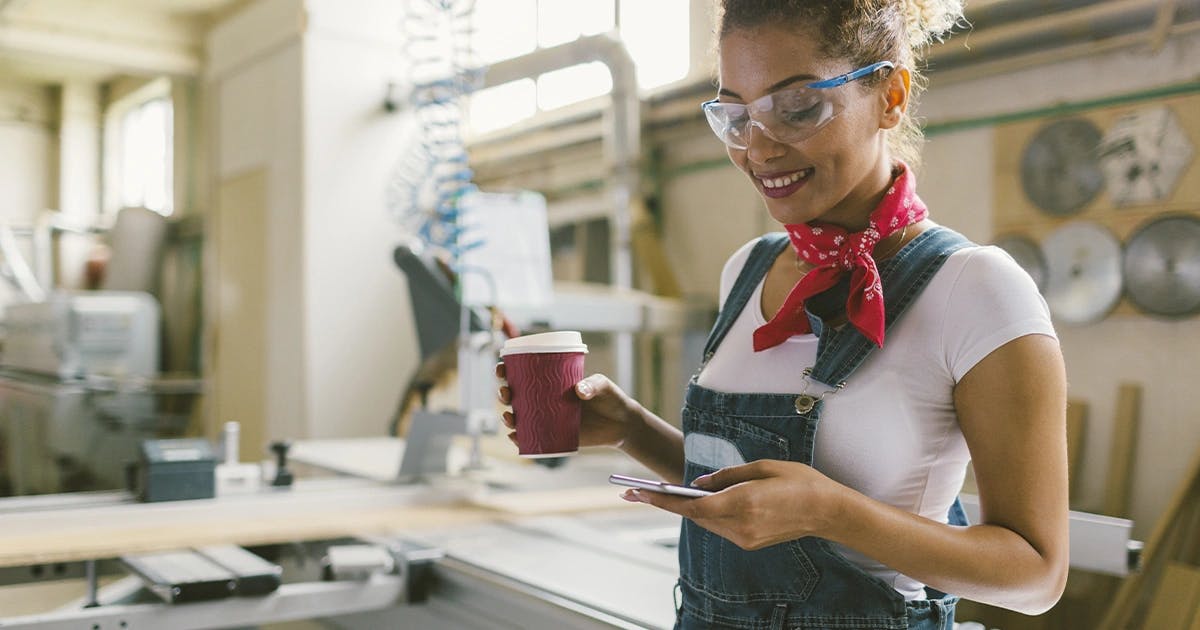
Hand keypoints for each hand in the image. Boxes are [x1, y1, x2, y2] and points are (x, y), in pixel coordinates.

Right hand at [496, 363, 642, 449]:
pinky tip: (515, 438)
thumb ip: (593, 385)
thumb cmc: (611, 398)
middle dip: (503, 393)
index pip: (524, 373)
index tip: (501, 368)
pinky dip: (520, 439)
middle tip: (506, 393)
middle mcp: (545, 399)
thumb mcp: (603, 385)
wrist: (622, 424)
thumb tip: (579, 391)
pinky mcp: (555, 436)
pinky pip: (532, 438)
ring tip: (509, 418)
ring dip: (508, 417)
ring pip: (520, 417)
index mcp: (552, 381)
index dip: (507, 370)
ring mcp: (548, 418)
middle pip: (515, 395)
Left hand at [620, 460, 843, 550]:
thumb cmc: (799, 481)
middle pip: (694, 516)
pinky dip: (707, 514)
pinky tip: (698, 502)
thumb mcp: (762, 467)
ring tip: (661, 494)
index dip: (661, 501)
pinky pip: (719, 527)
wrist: (828, 512)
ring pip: (705, 523)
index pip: (692, 506)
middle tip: (635, 491)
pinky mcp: (750, 543)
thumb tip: (695, 483)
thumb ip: (726, 476)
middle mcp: (740, 526)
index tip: (636, 493)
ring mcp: (745, 539)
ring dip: (686, 509)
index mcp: (743, 503)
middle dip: (666, 504)